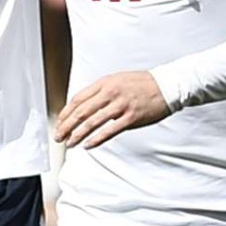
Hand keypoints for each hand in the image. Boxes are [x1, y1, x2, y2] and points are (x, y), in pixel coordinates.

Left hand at [55, 71, 169, 148]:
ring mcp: (120, 105)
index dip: (66, 112)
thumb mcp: (117, 80)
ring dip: (78, 134)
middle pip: (81, 111)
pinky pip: (109, 131)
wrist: (166, 86)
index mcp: (105, 83)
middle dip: (66, 125)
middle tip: (58, 136)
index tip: (59, 122)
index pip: (78, 99)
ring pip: (92, 122)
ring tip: (70, 143)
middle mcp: (110, 93)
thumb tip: (84, 105)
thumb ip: (101, 91)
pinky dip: (96, 139)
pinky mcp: (130, 118)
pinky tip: (88, 145)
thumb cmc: (142, 84)